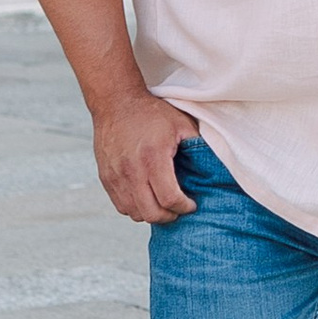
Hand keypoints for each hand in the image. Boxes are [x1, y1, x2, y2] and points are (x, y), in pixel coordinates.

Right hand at [91, 88, 196, 224]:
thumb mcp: (181, 124)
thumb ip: (197, 146)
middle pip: (151, 213)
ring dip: (151, 213)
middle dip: (169, 216)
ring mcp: (115, 176)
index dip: (184, 207)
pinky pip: (121, 206)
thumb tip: (212, 167)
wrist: (116, 102)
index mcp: (153, 157)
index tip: (191, 204)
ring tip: (162, 203)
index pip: (169, 198)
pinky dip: (135, 208)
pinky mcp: (106, 178)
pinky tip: (146, 196)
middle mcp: (131, 170)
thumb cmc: (151, 113)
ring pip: (134, 213)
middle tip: (178, 208)